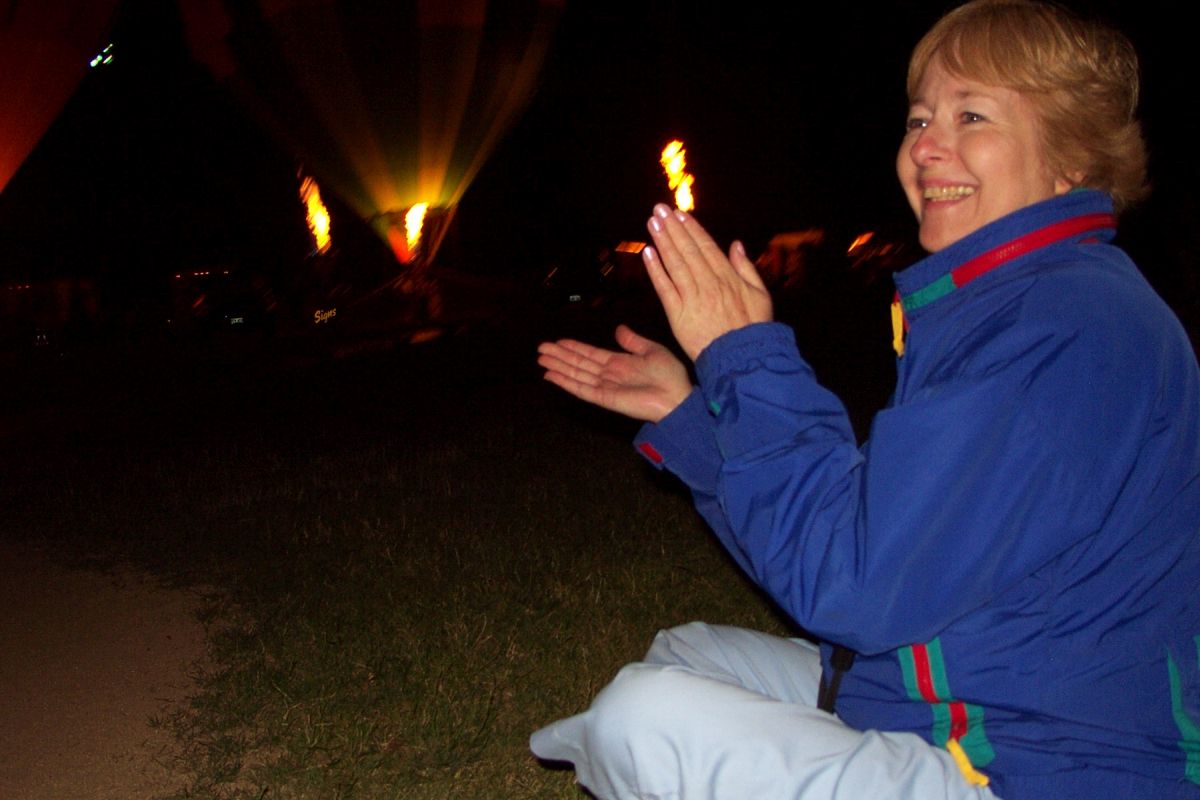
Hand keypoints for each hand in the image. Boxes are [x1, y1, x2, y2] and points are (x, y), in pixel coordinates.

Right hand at [537, 324, 691, 422]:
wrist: (677, 397)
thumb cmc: (670, 376)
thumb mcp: (651, 350)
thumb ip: (632, 341)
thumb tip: (618, 329)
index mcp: (620, 364)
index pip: (591, 354)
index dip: (574, 347)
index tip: (558, 341)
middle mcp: (609, 375)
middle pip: (578, 364)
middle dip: (560, 356)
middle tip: (541, 348)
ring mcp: (605, 387)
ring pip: (576, 375)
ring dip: (558, 366)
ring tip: (541, 359)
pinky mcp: (605, 399)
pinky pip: (581, 389)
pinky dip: (566, 382)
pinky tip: (551, 375)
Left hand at [643, 204, 772, 360]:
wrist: (742, 358)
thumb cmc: (753, 329)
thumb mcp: (760, 295)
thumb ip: (746, 268)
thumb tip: (736, 244)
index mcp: (728, 277)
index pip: (706, 247)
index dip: (691, 229)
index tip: (680, 214)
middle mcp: (709, 283)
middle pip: (687, 250)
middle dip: (672, 228)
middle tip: (659, 210)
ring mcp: (692, 298)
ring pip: (675, 264)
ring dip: (662, 241)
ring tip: (652, 223)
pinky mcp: (679, 315)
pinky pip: (665, 288)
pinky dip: (656, 270)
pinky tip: (648, 253)